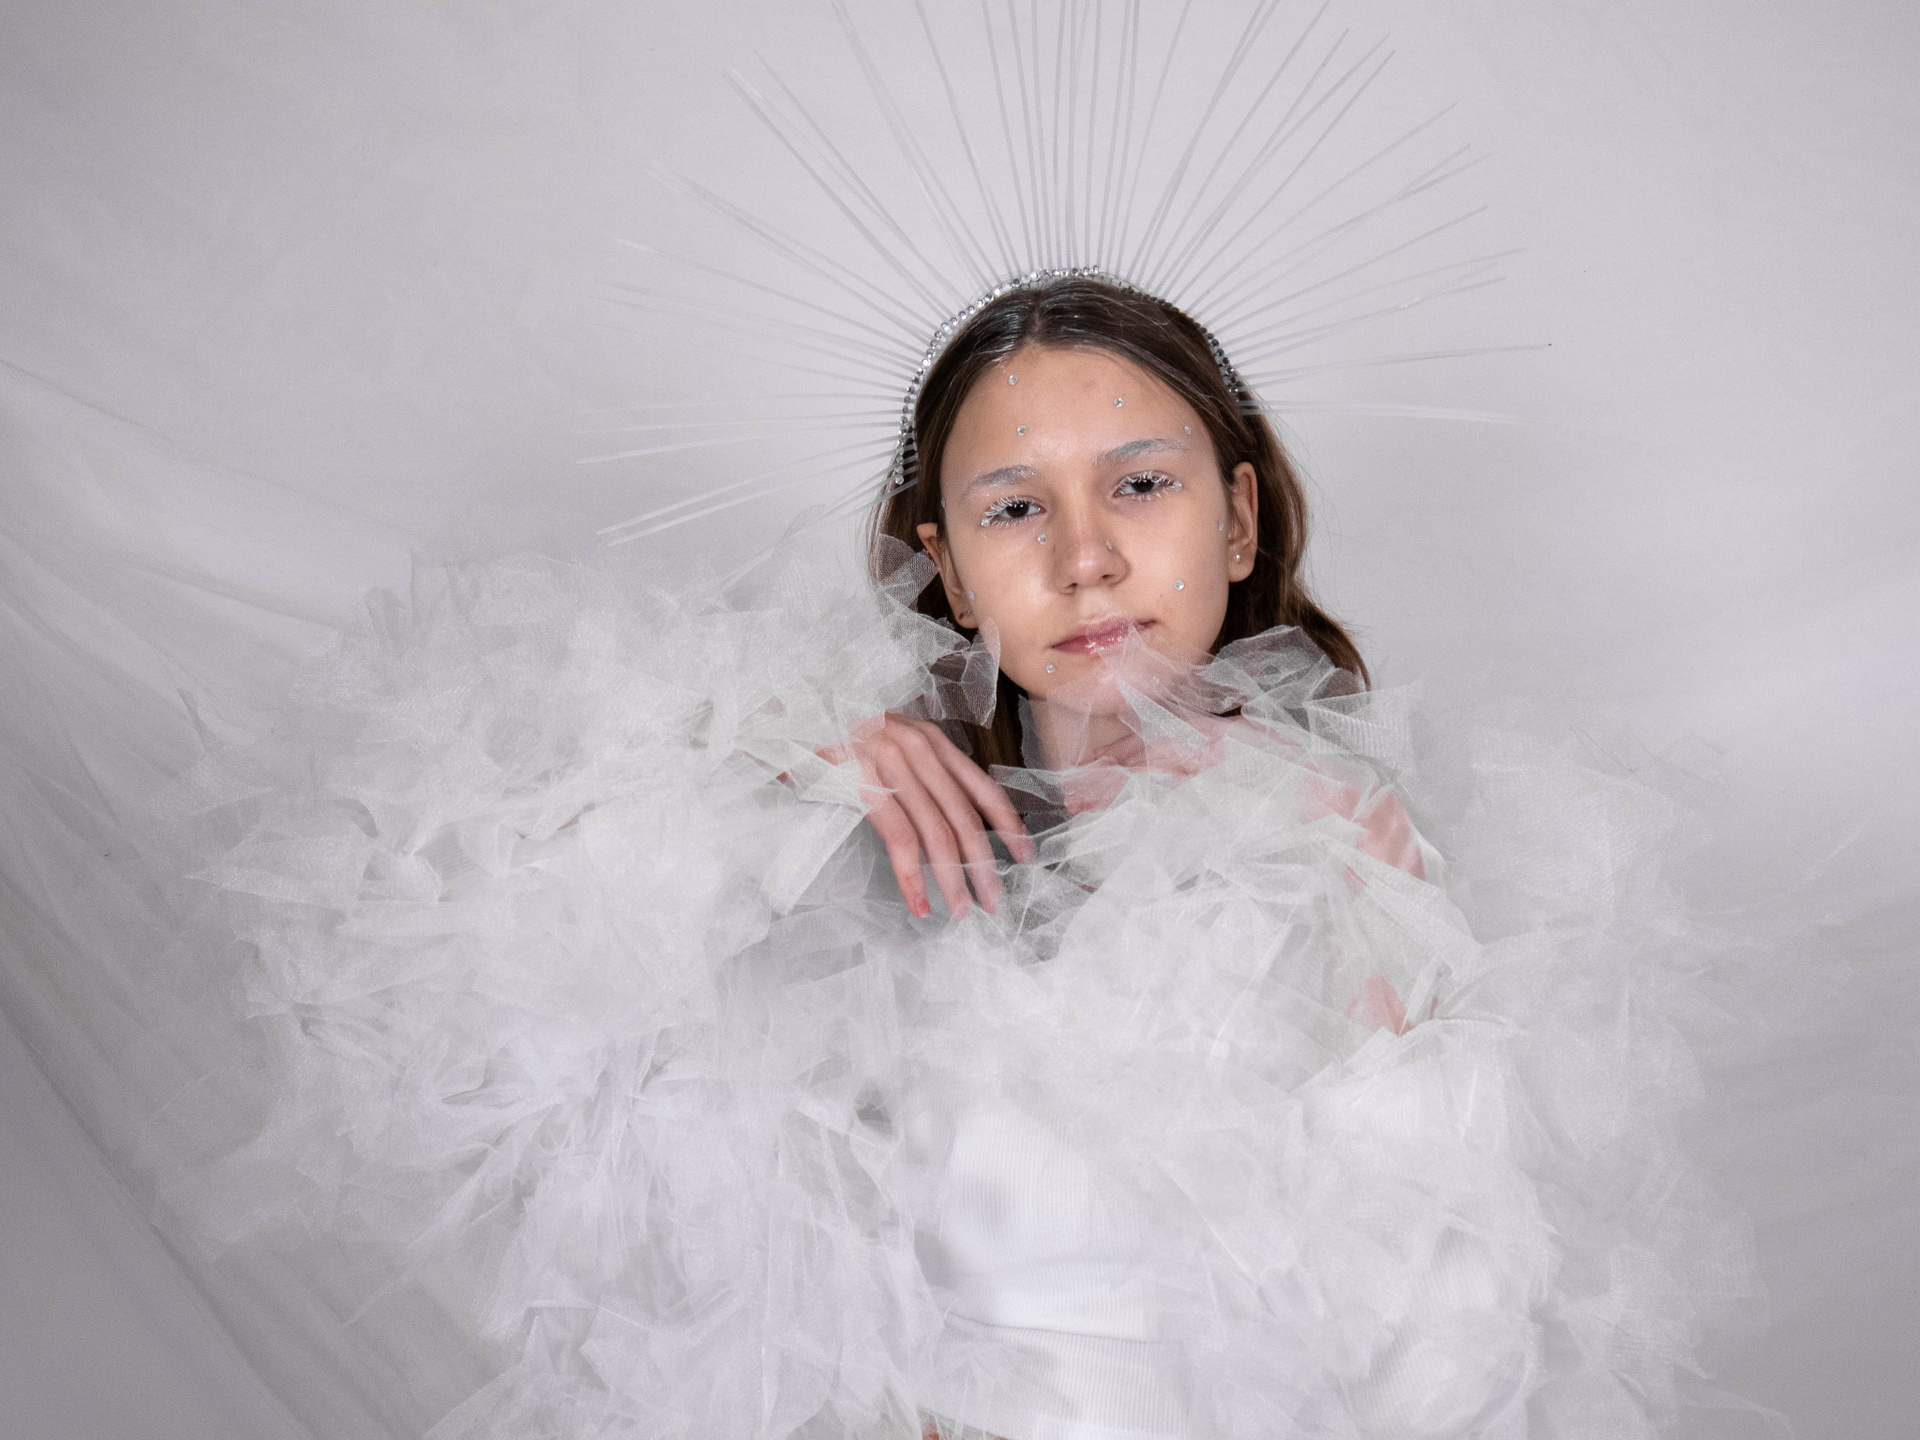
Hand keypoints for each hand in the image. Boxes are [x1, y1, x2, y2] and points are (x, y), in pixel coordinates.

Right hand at [827, 714, 1033, 918]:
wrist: (789, 709)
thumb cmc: (834, 731)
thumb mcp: (888, 741)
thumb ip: (919, 772)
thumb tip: (947, 817)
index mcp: (931, 741)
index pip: (983, 787)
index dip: (1008, 824)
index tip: (1024, 854)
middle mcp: (919, 750)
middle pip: (964, 817)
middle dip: (983, 864)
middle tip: (994, 900)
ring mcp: (893, 765)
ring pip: (937, 832)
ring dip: (953, 878)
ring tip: (962, 910)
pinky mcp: (865, 784)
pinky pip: (899, 837)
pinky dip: (912, 876)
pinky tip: (919, 901)